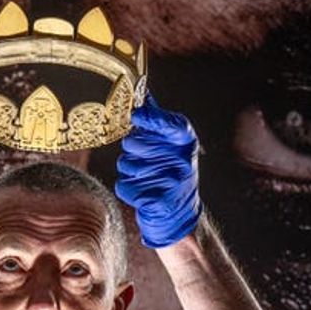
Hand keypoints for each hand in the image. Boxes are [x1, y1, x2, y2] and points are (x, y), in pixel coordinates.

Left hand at [115, 93, 202, 247]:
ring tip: (147, 178)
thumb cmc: (171, 174)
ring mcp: (170, 182)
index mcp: (186, 143)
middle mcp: (181, 160)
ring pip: (125, 165)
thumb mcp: (172, 145)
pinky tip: (143, 192)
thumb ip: (158, 121)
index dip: (151, 118)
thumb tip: (144, 93)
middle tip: (145, 160)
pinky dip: (128, 189)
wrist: (180, 216)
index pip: (169, 123)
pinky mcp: (156, 201)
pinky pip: (124, 185)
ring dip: (129, 171)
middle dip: (132, 151)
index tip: (137, 114)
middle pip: (133, 144)